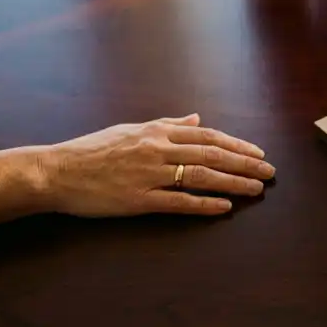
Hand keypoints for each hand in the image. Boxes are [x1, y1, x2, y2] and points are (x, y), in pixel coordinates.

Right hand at [40, 114, 274, 216]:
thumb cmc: (93, 150)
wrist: (57, 171)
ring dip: (233, 182)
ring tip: (256, 189)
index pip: (208, 137)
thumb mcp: (132, 129)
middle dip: (245, 163)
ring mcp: (149, 175)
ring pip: (201, 176)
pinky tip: (225, 207)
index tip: (259, 153)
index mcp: (158, 132)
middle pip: (212, 155)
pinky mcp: (139, 200)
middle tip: (269, 172)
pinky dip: (204, 204)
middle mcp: (158, 150)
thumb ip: (167, 124)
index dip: (237, 145)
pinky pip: (179, 202)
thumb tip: (197, 118)